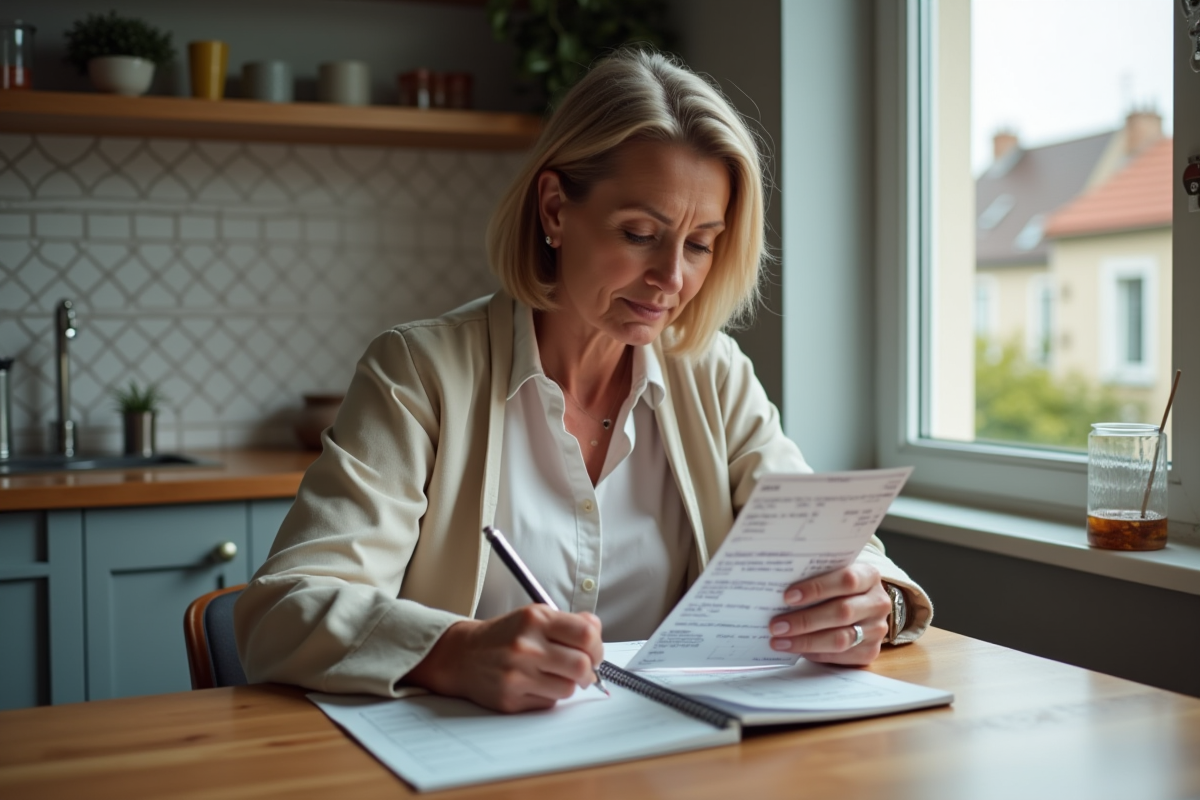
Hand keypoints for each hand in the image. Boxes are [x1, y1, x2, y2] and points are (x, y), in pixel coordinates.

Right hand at [405, 605, 603, 712]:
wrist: (463, 655)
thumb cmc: (504, 635)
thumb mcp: (534, 616)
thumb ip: (568, 622)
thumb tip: (597, 632)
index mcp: (534, 620)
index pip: (586, 635)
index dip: (597, 646)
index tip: (594, 651)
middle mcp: (525, 646)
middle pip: (581, 666)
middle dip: (589, 670)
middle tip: (584, 669)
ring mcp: (517, 675)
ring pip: (568, 689)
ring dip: (568, 684)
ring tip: (556, 676)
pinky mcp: (511, 700)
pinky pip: (549, 704)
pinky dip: (550, 696)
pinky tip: (537, 685)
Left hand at [767, 564, 890, 665]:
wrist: (861, 604)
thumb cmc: (837, 585)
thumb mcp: (831, 573)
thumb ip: (813, 576)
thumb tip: (775, 588)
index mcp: (869, 576)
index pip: (846, 580)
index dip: (817, 588)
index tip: (787, 596)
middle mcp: (877, 603)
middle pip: (841, 612)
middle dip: (804, 620)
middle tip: (776, 625)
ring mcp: (876, 630)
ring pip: (840, 639)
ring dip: (805, 641)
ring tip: (779, 641)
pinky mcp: (869, 652)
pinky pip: (839, 656)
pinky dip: (814, 653)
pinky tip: (795, 649)